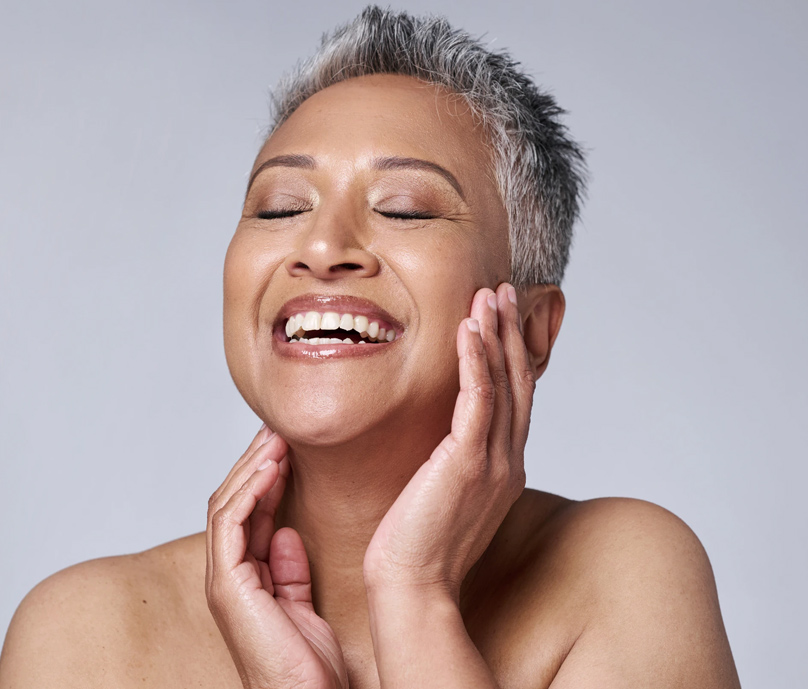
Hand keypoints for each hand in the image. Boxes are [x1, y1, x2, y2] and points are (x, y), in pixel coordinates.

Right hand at [206, 426, 347, 688]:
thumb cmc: (307, 672)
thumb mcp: (304, 608)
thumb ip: (292, 571)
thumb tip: (287, 532)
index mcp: (244, 579)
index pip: (246, 513)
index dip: (265, 477)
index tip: (286, 446)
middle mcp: (228, 576)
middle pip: (231, 502)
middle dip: (254, 463)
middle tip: (277, 428)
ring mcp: (224, 581)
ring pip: (226, 506)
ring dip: (251, 468)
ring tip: (275, 438)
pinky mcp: (229, 587)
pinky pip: (230, 525)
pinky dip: (249, 492)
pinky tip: (270, 468)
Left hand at [363, 283, 531, 598]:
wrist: (412, 585)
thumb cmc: (418, 545)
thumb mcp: (444, 495)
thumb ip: (453, 463)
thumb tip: (441, 443)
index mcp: (504, 468)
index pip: (513, 399)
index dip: (510, 354)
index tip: (499, 316)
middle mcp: (508, 461)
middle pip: (517, 383)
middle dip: (510, 332)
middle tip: (503, 291)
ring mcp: (493, 462)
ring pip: (503, 384)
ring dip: (496, 335)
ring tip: (488, 295)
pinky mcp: (468, 463)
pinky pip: (478, 400)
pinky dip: (477, 361)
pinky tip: (469, 329)